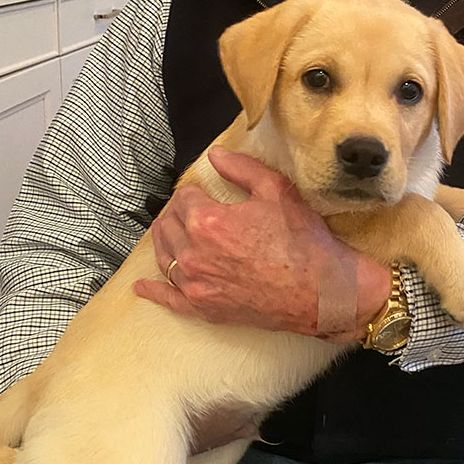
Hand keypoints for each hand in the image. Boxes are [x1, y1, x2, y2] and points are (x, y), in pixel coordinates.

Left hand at [134, 147, 389, 342]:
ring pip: (164, 257)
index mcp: (206, 221)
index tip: (205, 192)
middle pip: (168, 226)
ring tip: (171, 233)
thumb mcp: (276, 190)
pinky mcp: (203, 308)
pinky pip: (168, 298)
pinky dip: (153, 291)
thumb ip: (241, 168)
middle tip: (191, 209)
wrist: (320, 291)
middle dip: (177, 213)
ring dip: (165, 241)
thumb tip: (215, 155)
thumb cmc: (301, 240)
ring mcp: (195, 284)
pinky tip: (142, 287)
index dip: (195, 191)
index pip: (184, 198)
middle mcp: (193, 254)